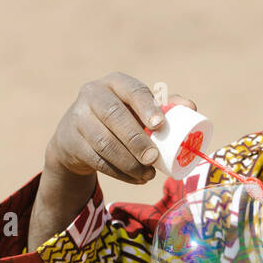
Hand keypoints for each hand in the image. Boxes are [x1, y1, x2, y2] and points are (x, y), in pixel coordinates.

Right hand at [45, 72, 195, 183]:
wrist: (76, 136)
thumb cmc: (119, 119)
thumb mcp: (137, 109)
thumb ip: (164, 106)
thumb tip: (191, 107)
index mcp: (115, 83)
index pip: (132, 90)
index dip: (146, 107)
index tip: (159, 125)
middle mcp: (93, 95)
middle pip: (115, 117)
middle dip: (137, 140)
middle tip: (154, 158)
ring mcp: (78, 118)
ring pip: (105, 143)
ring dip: (130, 163)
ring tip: (148, 174)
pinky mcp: (71, 142)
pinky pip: (98, 161)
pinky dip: (120, 173)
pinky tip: (136, 179)